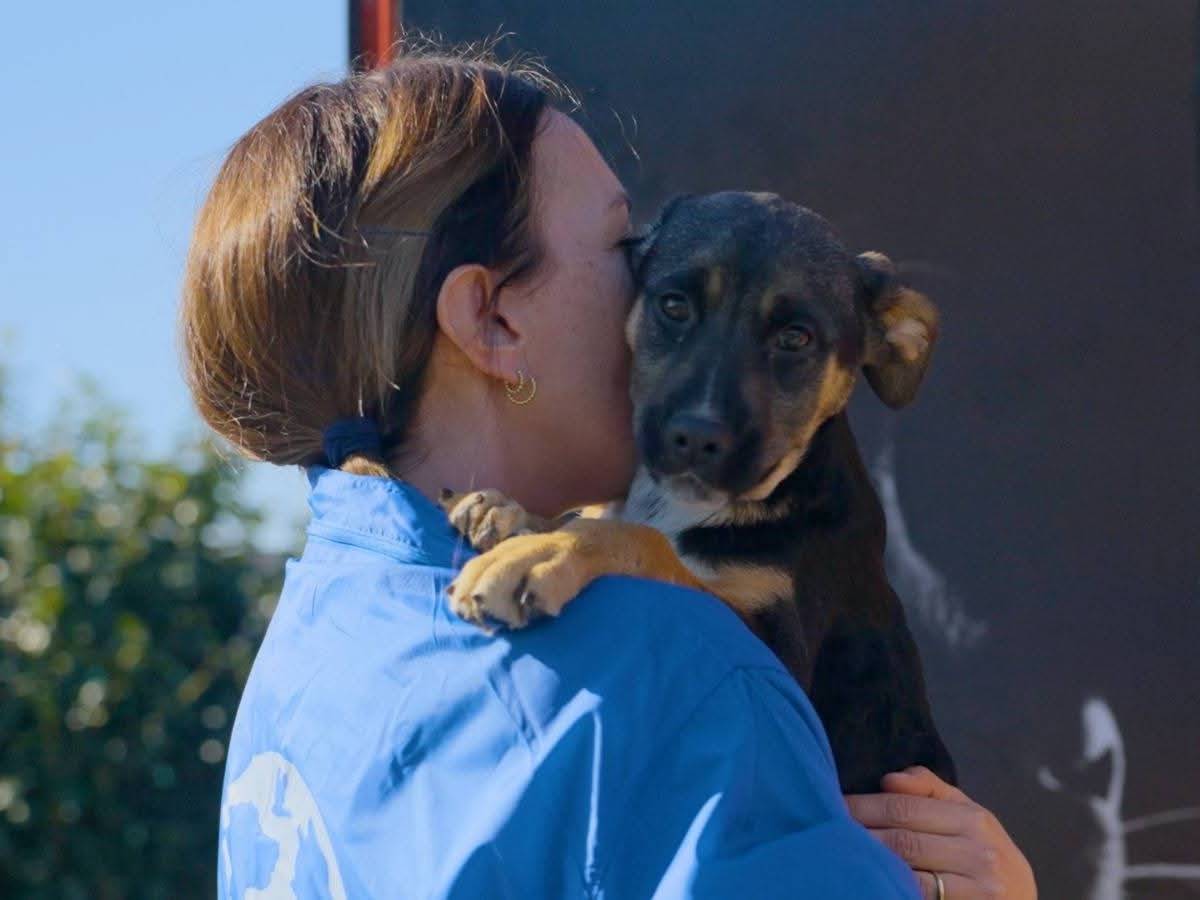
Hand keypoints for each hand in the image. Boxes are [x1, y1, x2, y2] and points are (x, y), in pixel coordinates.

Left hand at [845, 766, 1035, 898]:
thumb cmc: (984, 856)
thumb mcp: (969, 817)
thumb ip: (930, 791)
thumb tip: (888, 779)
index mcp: (973, 818)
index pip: (904, 808)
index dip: (863, 807)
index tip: (833, 807)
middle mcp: (979, 851)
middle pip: (902, 841)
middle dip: (859, 836)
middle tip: (826, 830)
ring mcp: (979, 888)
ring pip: (908, 873)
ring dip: (870, 864)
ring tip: (838, 855)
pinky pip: (919, 897)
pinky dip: (891, 888)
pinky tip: (870, 880)